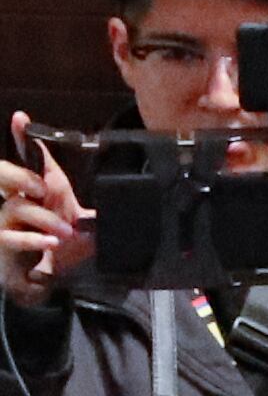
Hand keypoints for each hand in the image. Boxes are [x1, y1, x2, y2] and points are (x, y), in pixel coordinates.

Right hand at [0, 122, 92, 305]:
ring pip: (15, 206)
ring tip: (64, 233)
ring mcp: (7, 220)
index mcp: (43, 189)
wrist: (55, 277)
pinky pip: (10, 236)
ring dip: (44, 219)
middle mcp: (21, 199)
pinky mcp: (3, 243)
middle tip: (43, 188)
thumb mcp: (88, 223)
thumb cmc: (68, 244)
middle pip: (3, 174)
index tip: (21, 118)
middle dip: (21, 176)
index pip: (30, 159)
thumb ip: (98, 209)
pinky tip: (51, 244)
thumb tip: (128, 200)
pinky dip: (33, 239)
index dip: (23, 138)